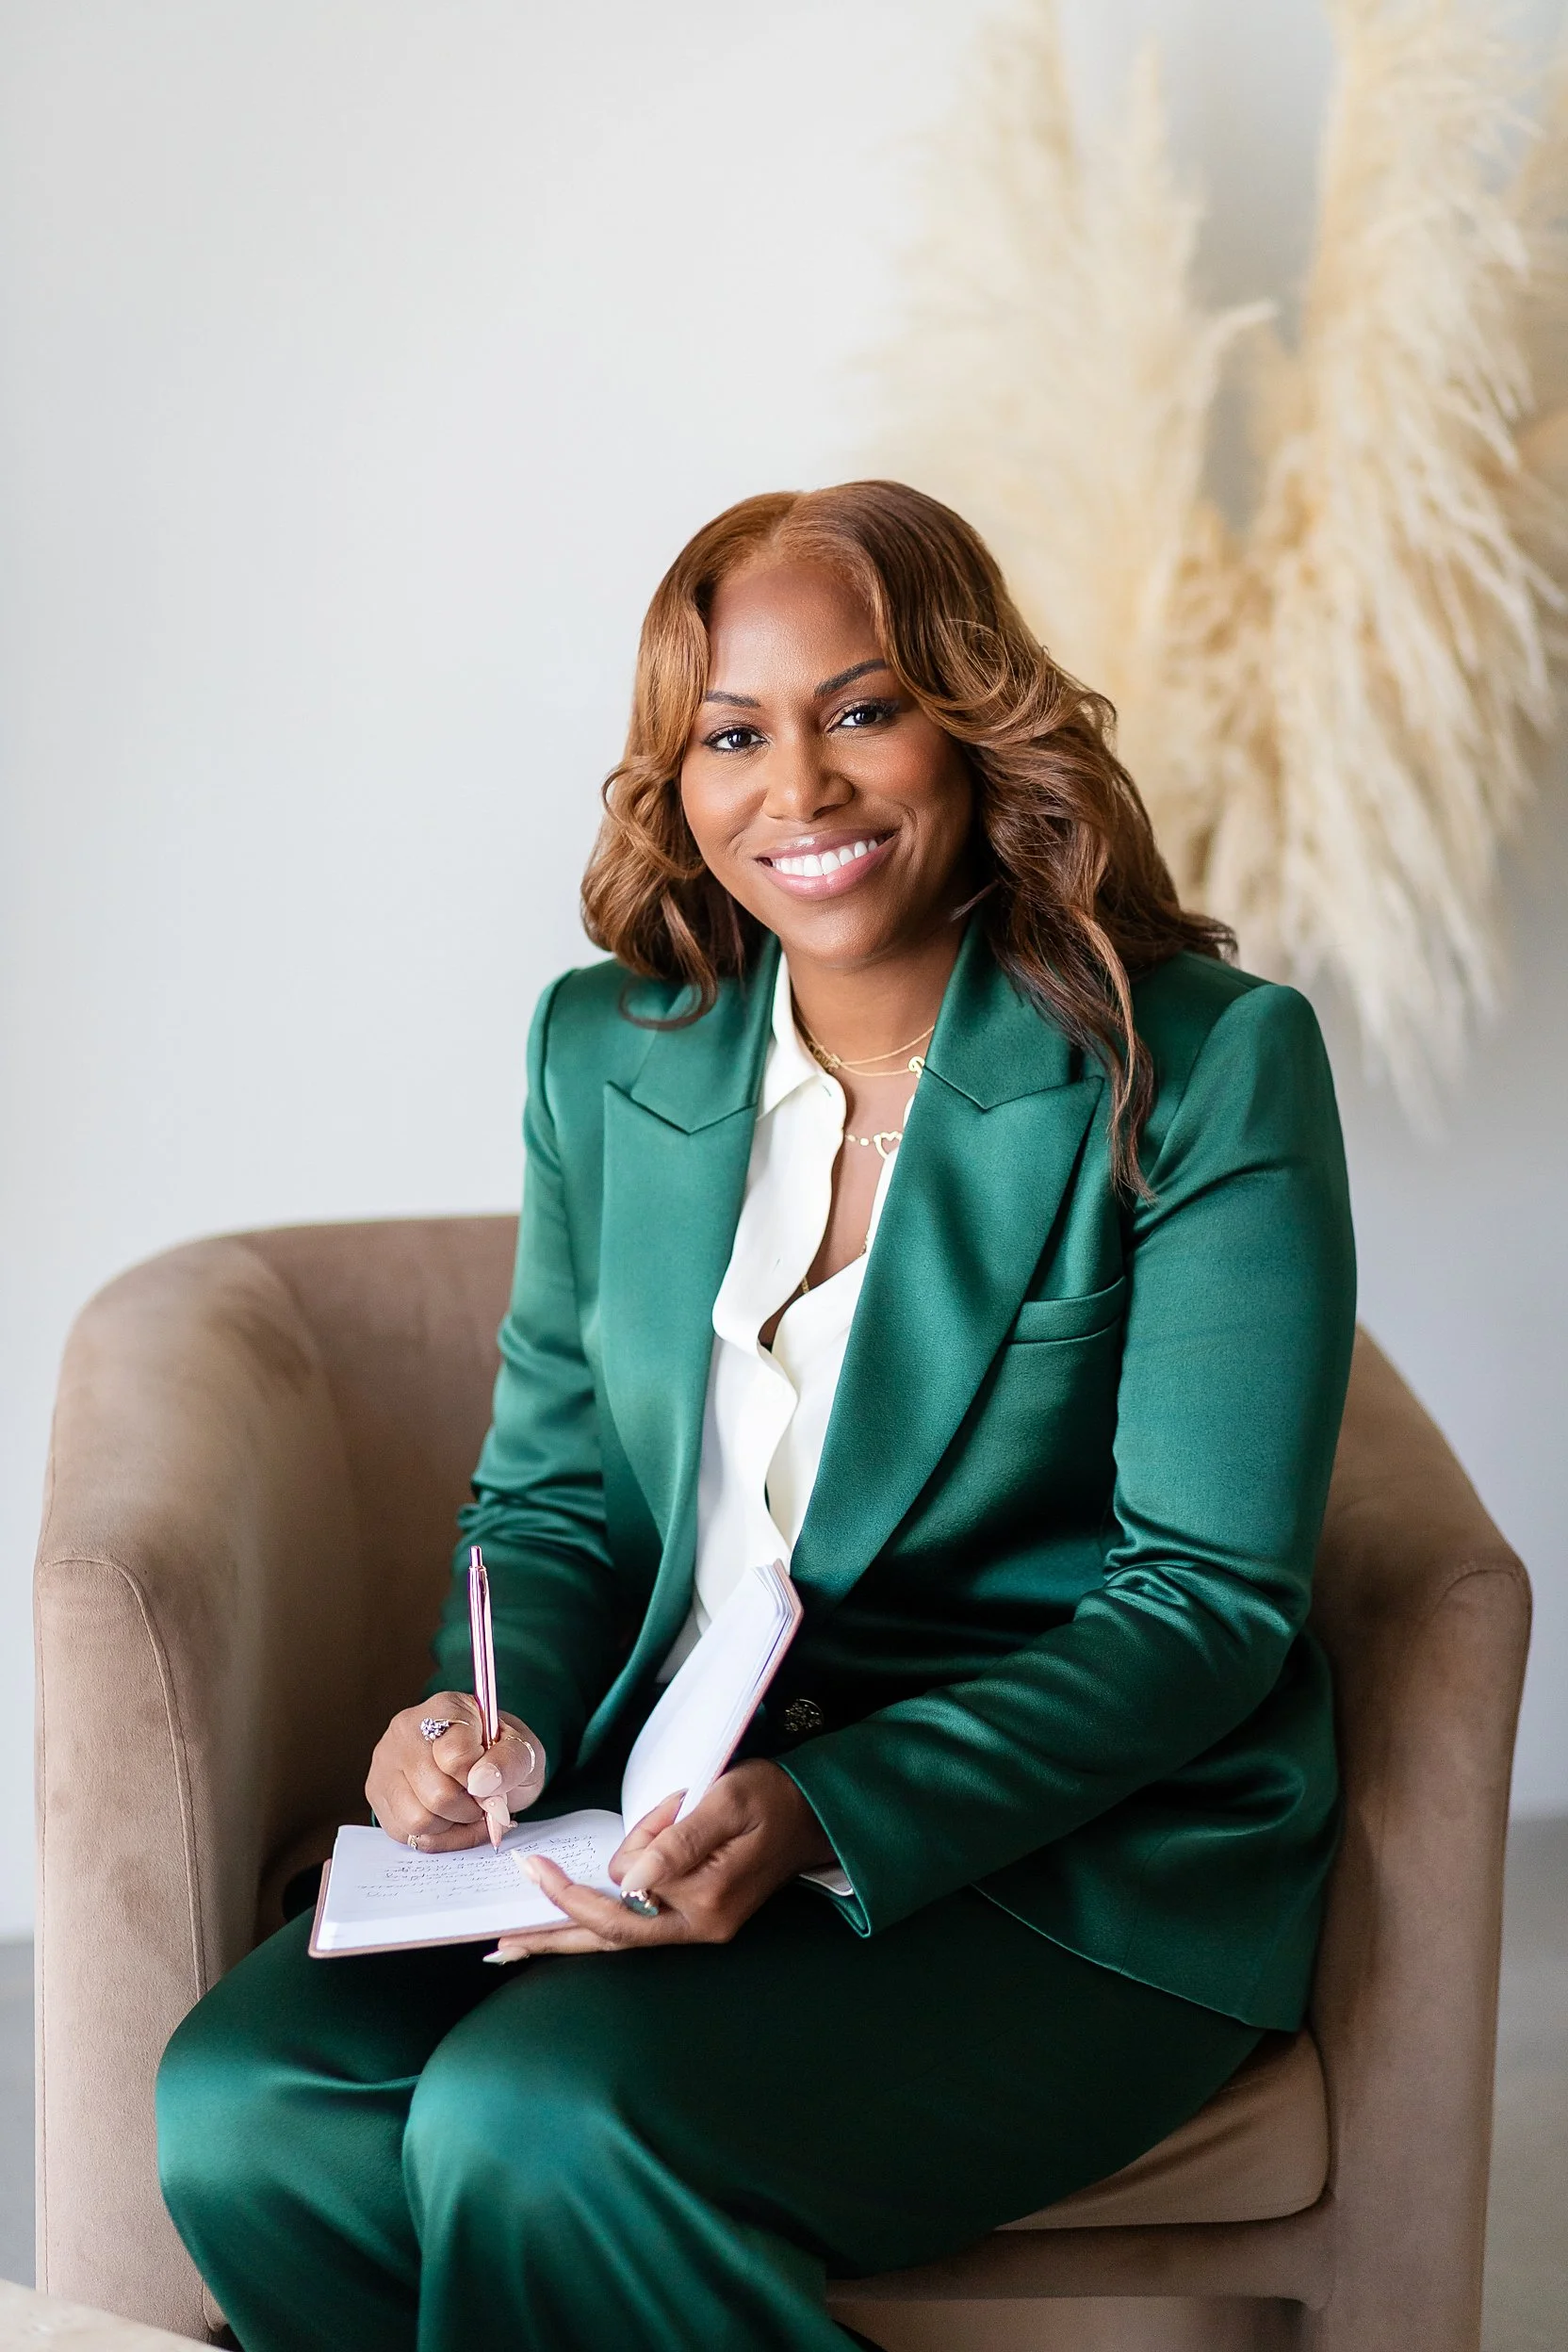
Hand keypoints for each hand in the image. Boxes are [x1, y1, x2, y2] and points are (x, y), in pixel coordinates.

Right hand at [366, 1695, 546, 1851]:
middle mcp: (406, 1729)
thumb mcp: (524, 1751)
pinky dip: (435, 1837)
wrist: (482, 1764)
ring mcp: (386, 1761)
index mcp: (446, 1708)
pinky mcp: (377, 1792)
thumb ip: (511, 1761)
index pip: (455, 1755)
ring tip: (465, 1810)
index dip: (481, 1780)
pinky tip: (448, 1820)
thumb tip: (482, 1782)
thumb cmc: (501, 1754)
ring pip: (418, 1820)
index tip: (493, 1781)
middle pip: (437, 1795)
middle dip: (470, 1809)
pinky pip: (405, 1834)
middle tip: (482, 1801)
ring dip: (451, 1826)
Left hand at [488, 1759, 835, 1959]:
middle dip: (553, 1938)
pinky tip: (573, 1905)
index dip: (570, 1896)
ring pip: (621, 1926)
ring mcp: (698, 1925)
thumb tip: (629, 1879)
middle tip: (497, 1945)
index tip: (532, 1869)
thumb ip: (677, 1840)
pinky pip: (638, 1915)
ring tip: (588, 1854)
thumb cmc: (772, 1797)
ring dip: (590, 1894)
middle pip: (611, 1940)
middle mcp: (699, 1926)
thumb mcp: (726, 1801)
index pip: (620, 1912)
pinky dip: (601, 1906)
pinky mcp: (697, 1913)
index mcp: (706, 1904)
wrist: (814, 1813)